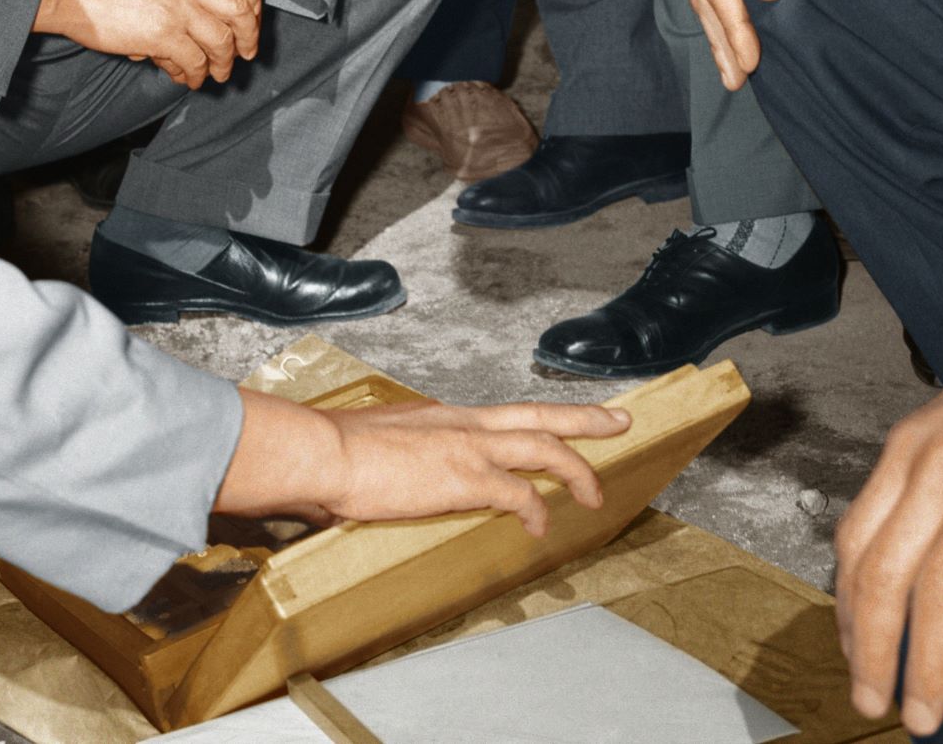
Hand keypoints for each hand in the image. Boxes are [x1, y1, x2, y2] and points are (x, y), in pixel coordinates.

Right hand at [35, 0, 259, 88]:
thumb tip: (195, 4)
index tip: (251, 13)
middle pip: (238, 8)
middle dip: (248, 35)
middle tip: (248, 52)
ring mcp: (176, 8)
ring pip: (221, 40)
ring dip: (223, 63)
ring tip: (219, 75)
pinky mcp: (162, 35)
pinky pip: (194, 61)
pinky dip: (196, 75)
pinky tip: (190, 80)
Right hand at [215, 389, 631, 537]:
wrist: (322, 452)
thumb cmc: (334, 452)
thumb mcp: (375, 445)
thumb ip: (394, 458)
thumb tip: (384, 476)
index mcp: (443, 417)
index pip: (504, 414)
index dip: (539, 417)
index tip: (564, 419)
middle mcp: (462, 423)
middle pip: (539, 415)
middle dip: (585, 419)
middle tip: (620, 421)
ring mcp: (467, 447)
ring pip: (543, 448)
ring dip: (575, 470)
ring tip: (593, 495)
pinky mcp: (464, 477)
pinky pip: (518, 494)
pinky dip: (535, 509)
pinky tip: (538, 527)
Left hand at [836, 320, 942, 734]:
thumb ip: (917, 477)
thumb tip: (895, 538)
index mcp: (905, 452)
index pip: (854, 540)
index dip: (846, 605)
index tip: (850, 649)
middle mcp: (936, 474)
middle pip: (882, 576)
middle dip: (871, 649)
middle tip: (873, 703)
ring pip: (942, 596)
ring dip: (930, 666)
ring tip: (924, 715)